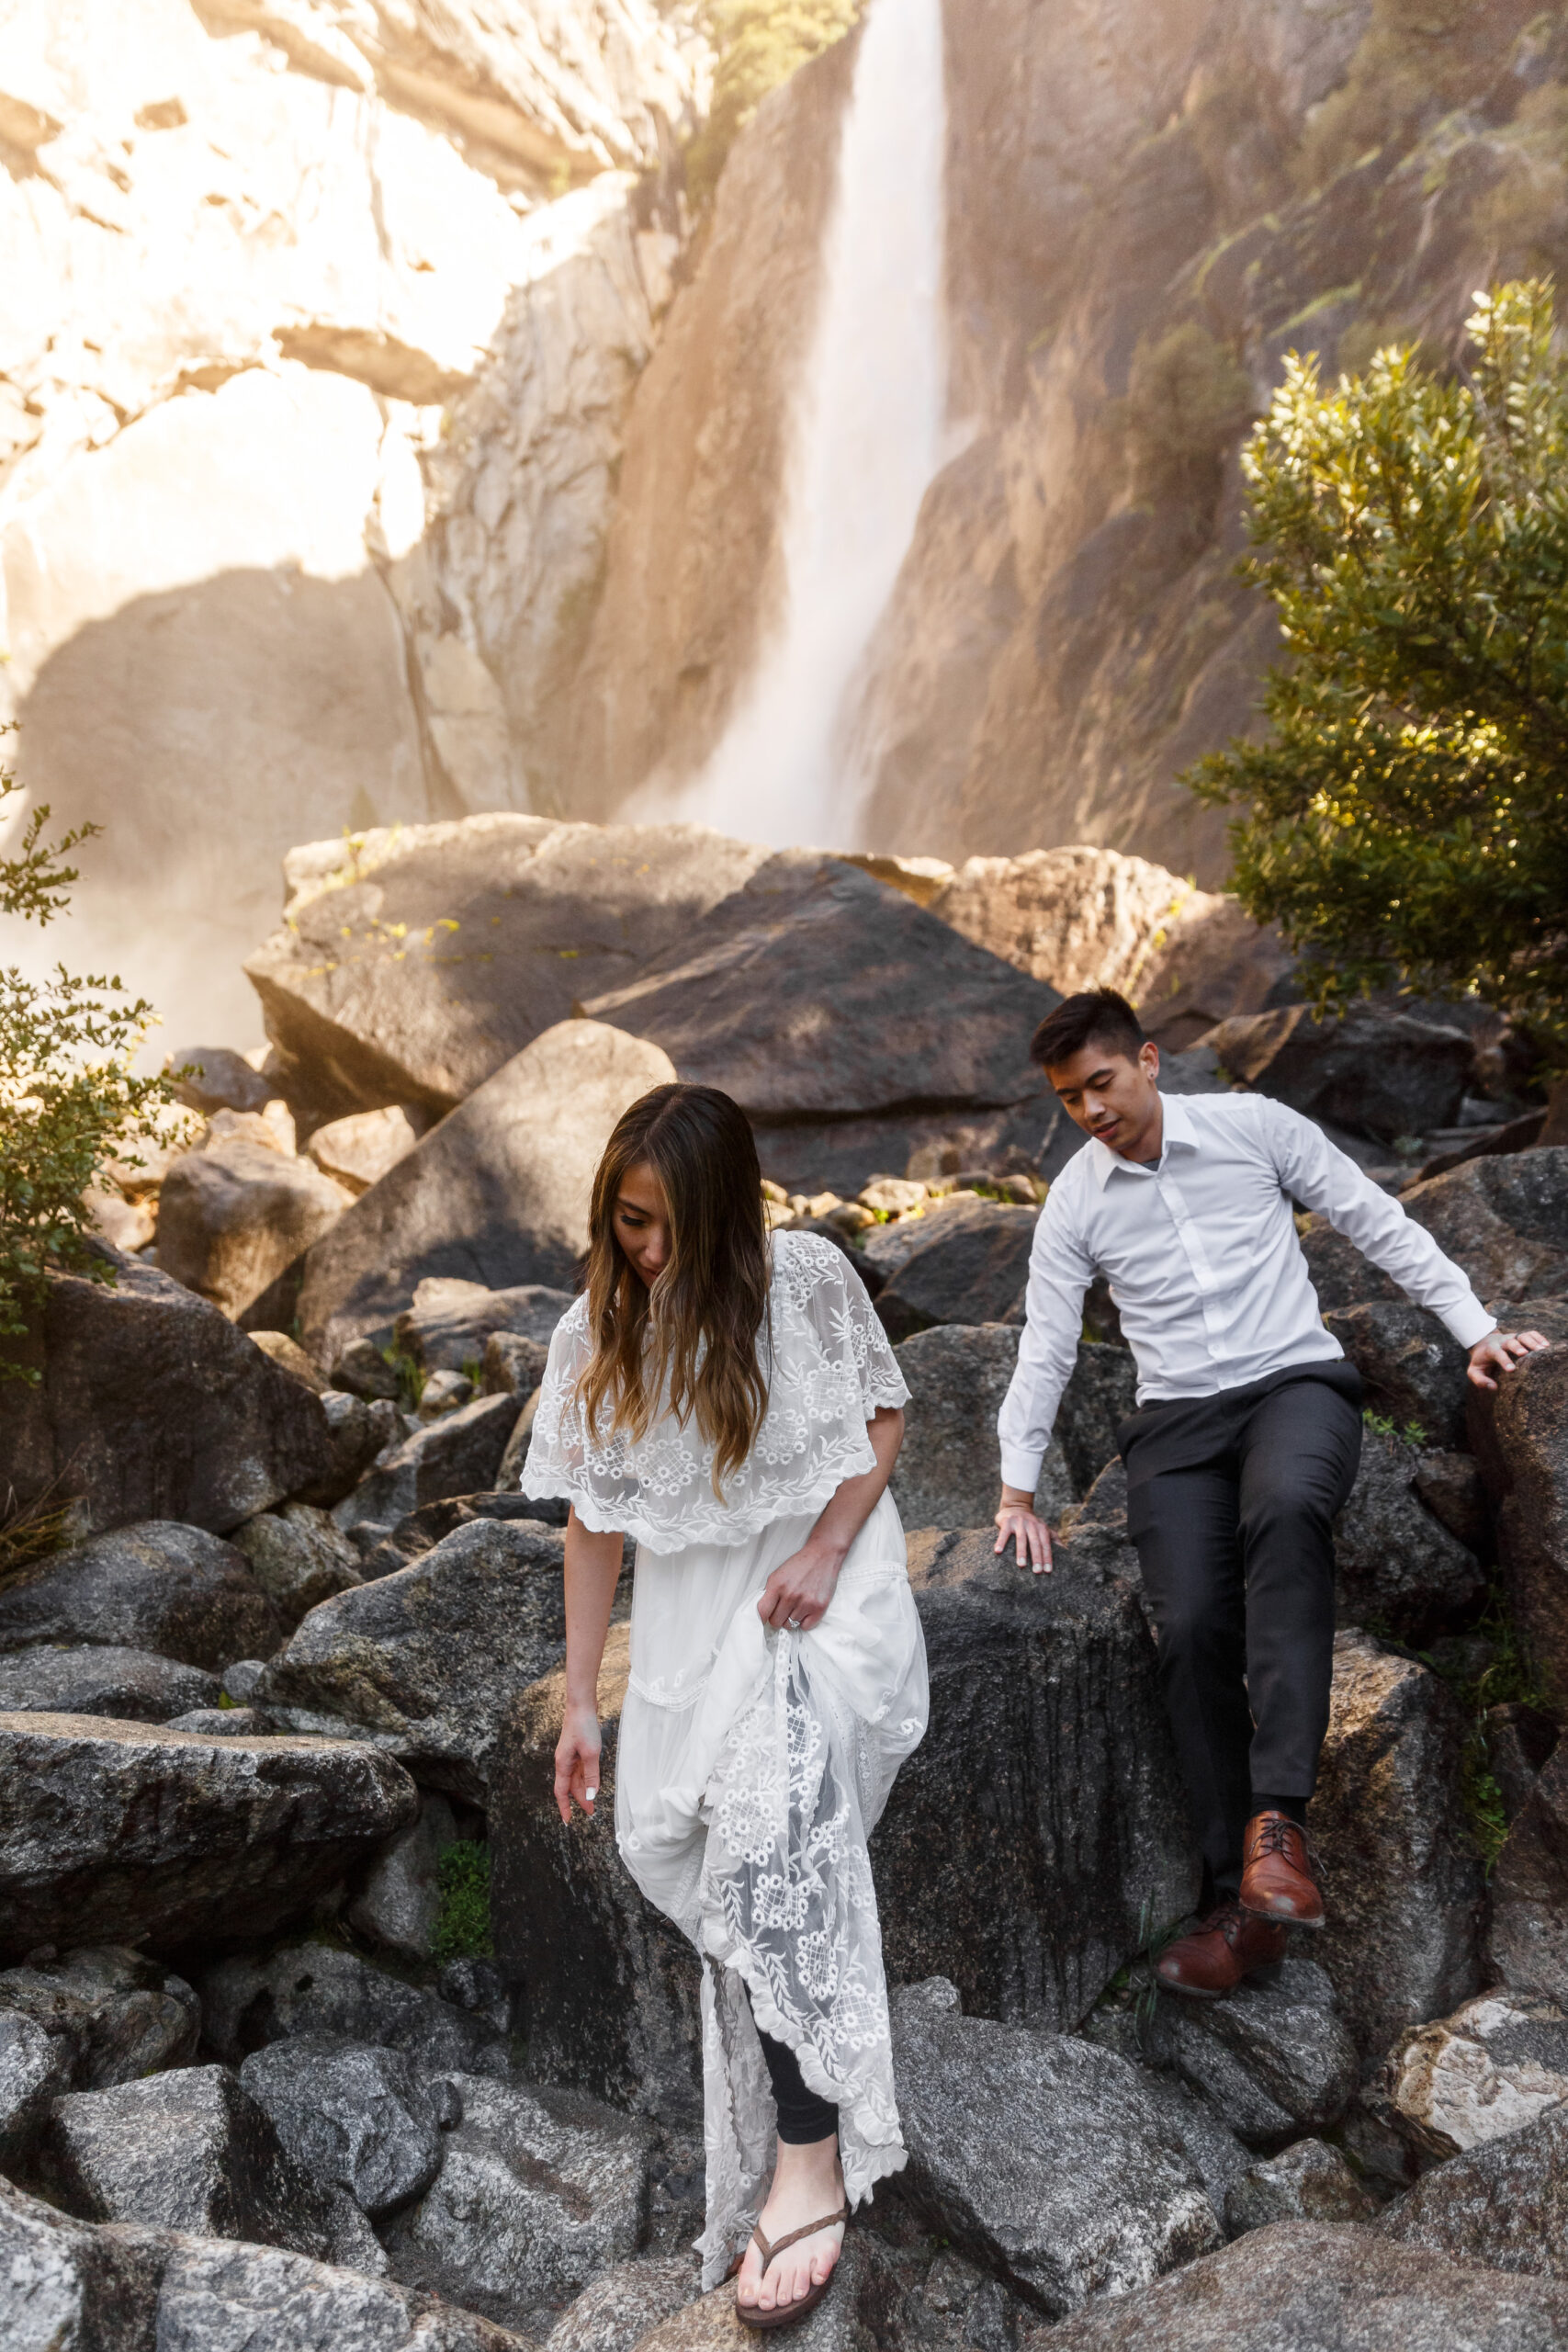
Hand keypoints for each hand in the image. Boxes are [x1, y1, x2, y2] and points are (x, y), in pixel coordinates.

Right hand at [554, 1703, 600, 1823]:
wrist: (581, 1705)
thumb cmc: (584, 1727)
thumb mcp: (591, 1754)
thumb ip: (591, 1775)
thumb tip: (590, 1795)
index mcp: (563, 1764)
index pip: (561, 1792)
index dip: (564, 1807)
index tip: (568, 1821)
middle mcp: (564, 1762)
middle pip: (570, 1786)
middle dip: (580, 1800)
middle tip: (591, 1813)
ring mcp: (570, 1755)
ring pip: (576, 1778)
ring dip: (583, 1789)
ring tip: (593, 1801)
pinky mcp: (576, 1749)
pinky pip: (580, 1769)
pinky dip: (586, 1777)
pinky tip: (593, 1782)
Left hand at [757, 1541, 842, 1632]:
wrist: (822, 1556)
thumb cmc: (801, 1564)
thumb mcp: (778, 1574)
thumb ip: (769, 1592)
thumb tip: (763, 1610)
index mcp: (777, 1585)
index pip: (762, 1612)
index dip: (761, 1618)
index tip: (764, 1619)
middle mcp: (790, 1595)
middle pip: (776, 1622)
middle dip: (777, 1616)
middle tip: (783, 1608)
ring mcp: (805, 1603)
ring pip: (790, 1625)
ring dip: (791, 1618)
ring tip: (797, 1605)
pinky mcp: (819, 1608)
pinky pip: (805, 1626)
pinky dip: (804, 1621)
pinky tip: (805, 1609)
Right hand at [995, 1485, 1051, 1573]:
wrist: (1016, 1506)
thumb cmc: (1031, 1523)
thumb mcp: (1043, 1528)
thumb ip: (1053, 1538)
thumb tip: (1066, 1551)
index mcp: (1042, 1528)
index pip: (1046, 1545)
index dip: (1047, 1558)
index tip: (1048, 1571)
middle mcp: (1032, 1525)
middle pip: (1035, 1543)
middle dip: (1037, 1558)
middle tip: (1037, 1572)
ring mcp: (1019, 1523)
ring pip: (1021, 1539)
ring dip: (1021, 1553)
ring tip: (1021, 1566)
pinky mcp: (1007, 1522)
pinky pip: (1004, 1533)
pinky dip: (1001, 1542)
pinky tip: (998, 1552)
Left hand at [1468, 1328, 1550, 1391]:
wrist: (1483, 1343)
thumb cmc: (1481, 1361)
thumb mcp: (1474, 1371)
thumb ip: (1479, 1379)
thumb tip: (1493, 1387)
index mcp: (1490, 1350)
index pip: (1497, 1353)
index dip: (1504, 1360)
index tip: (1511, 1369)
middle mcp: (1502, 1342)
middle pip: (1510, 1342)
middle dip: (1517, 1347)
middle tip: (1525, 1354)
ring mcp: (1512, 1337)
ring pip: (1522, 1336)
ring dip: (1532, 1342)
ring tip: (1543, 1350)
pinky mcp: (1520, 1336)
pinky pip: (1530, 1334)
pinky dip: (1538, 1337)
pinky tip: (1546, 1345)